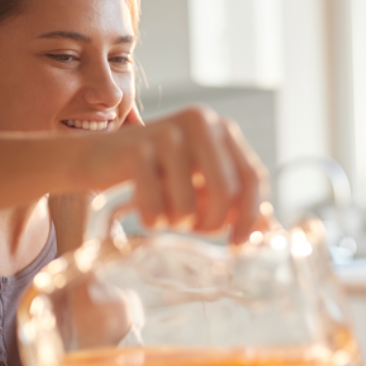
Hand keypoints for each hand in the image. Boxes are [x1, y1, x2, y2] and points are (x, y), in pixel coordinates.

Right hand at [86, 106, 268, 243]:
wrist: (95, 157)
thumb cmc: (156, 176)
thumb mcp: (200, 185)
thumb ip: (235, 203)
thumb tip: (270, 230)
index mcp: (221, 128)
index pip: (253, 177)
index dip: (251, 216)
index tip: (238, 244)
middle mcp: (200, 122)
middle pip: (226, 193)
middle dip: (211, 224)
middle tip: (194, 229)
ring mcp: (168, 133)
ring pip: (189, 206)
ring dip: (177, 223)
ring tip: (165, 213)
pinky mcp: (136, 150)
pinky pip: (156, 207)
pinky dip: (152, 221)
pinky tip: (145, 212)